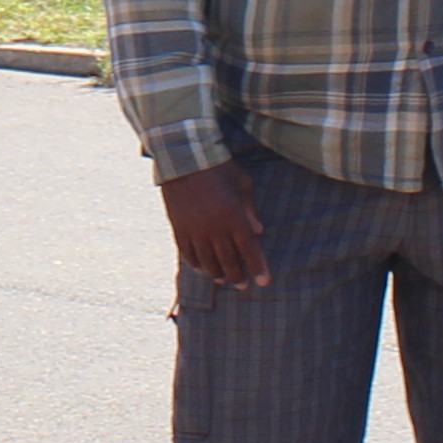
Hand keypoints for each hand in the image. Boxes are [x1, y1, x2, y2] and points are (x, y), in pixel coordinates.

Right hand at [157, 161, 268, 291]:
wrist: (185, 157)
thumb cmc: (219, 167)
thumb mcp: (242, 183)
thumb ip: (251, 209)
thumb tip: (258, 232)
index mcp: (234, 215)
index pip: (249, 249)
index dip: (257, 268)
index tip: (264, 282)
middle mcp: (214, 226)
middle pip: (228, 260)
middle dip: (238, 276)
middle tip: (243, 285)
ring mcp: (195, 229)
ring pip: (207, 261)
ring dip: (217, 273)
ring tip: (223, 280)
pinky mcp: (179, 227)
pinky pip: (188, 253)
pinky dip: (196, 264)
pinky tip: (202, 270)